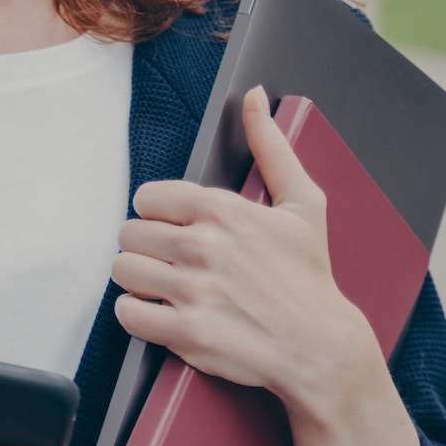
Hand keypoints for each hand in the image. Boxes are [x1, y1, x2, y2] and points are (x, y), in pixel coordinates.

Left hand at [110, 84, 382, 423]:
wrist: (321, 348)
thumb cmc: (310, 276)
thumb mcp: (303, 204)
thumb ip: (271, 147)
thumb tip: (255, 96)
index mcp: (223, 210)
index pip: (147, 196)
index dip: (158, 214)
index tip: (174, 228)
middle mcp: (204, 246)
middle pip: (129, 233)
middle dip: (145, 247)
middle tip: (168, 260)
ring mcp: (194, 290)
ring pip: (123, 270)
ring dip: (138, 280)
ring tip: (163, 285)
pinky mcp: (187, 332)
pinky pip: (128, 313)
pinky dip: (137, 314)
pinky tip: (159, 312)